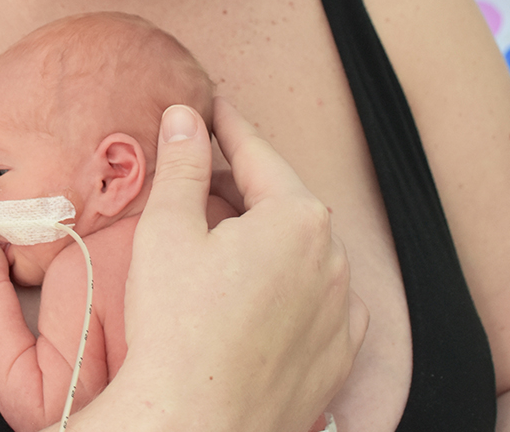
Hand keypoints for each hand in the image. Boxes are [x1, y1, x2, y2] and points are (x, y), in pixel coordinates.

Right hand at [85, 98, 367, 430]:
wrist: (196, 423)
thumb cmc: (178, 326)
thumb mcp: (168, 230)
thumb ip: (182, 164)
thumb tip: (184, 118)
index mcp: (297, 219)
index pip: (259, 155)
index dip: (229, 127)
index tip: (213, 109)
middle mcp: (333, 261)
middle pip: (285, 204)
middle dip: (247, 185)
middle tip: (206, 175)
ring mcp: (341, 314)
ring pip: (304, 254)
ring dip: (270, 238)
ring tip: (230, 240)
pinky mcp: (337, 358)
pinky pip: (320, 304)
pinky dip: (293, 287)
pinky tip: (265, 295)